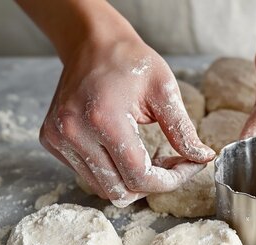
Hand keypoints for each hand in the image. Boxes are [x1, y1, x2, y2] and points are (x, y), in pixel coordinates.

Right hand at [40, 38, 214, 206]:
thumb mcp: (164, 91)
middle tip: (171, 161)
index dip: (171, 180)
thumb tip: (203, 158)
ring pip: (104, 188)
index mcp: (104, 120)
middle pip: (121, 190)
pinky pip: (88, 176)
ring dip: (132, 181)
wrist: (92, 42)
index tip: (190, 166)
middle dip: (153, 183)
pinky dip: (113, 172)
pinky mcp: (52, 141)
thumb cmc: (131, 62)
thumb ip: (183, 130)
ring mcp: (59, 138)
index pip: (140, 177)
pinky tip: (126, 150)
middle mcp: (74, 133)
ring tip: (148, 156)